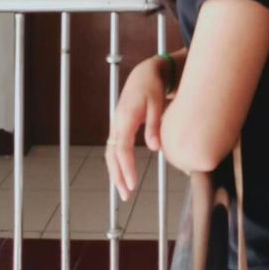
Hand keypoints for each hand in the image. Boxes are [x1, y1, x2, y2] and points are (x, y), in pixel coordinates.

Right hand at [104, 56, 165, 200]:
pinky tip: (122, 174)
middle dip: (118, 175)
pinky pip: (114, 148)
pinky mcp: (119, 126)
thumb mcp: (157, 104)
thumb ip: (154, 126)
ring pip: (111, 152)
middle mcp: (117, 122)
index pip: (122, 148)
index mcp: (126, 118)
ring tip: (123, 191)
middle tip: (126, 195)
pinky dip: (116, 163)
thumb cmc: (153, 88)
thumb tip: (155, 148)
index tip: (132, 183)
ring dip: (115, 172)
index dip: (126, 167)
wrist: (144, 74)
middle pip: (112, 154)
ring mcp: (116, 124)